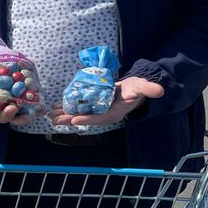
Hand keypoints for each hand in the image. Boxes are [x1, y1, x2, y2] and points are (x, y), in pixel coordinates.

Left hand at [49, 77, 163, 126]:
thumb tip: (158, 90)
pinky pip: (78, 108)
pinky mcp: (93, 105)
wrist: (134, 91)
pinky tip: (56, 108)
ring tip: (49, 116)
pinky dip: (67, 108)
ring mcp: (97, 110)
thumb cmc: (137, 89)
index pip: (100, 117)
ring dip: (64, 115)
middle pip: (85, 118)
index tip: (75, 120)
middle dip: (69, 119)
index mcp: (114, 112)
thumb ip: (148, 89)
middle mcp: (103, 114)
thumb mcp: (142, 87)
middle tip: (54, 120)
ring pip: (78, 114)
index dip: (87, 118)